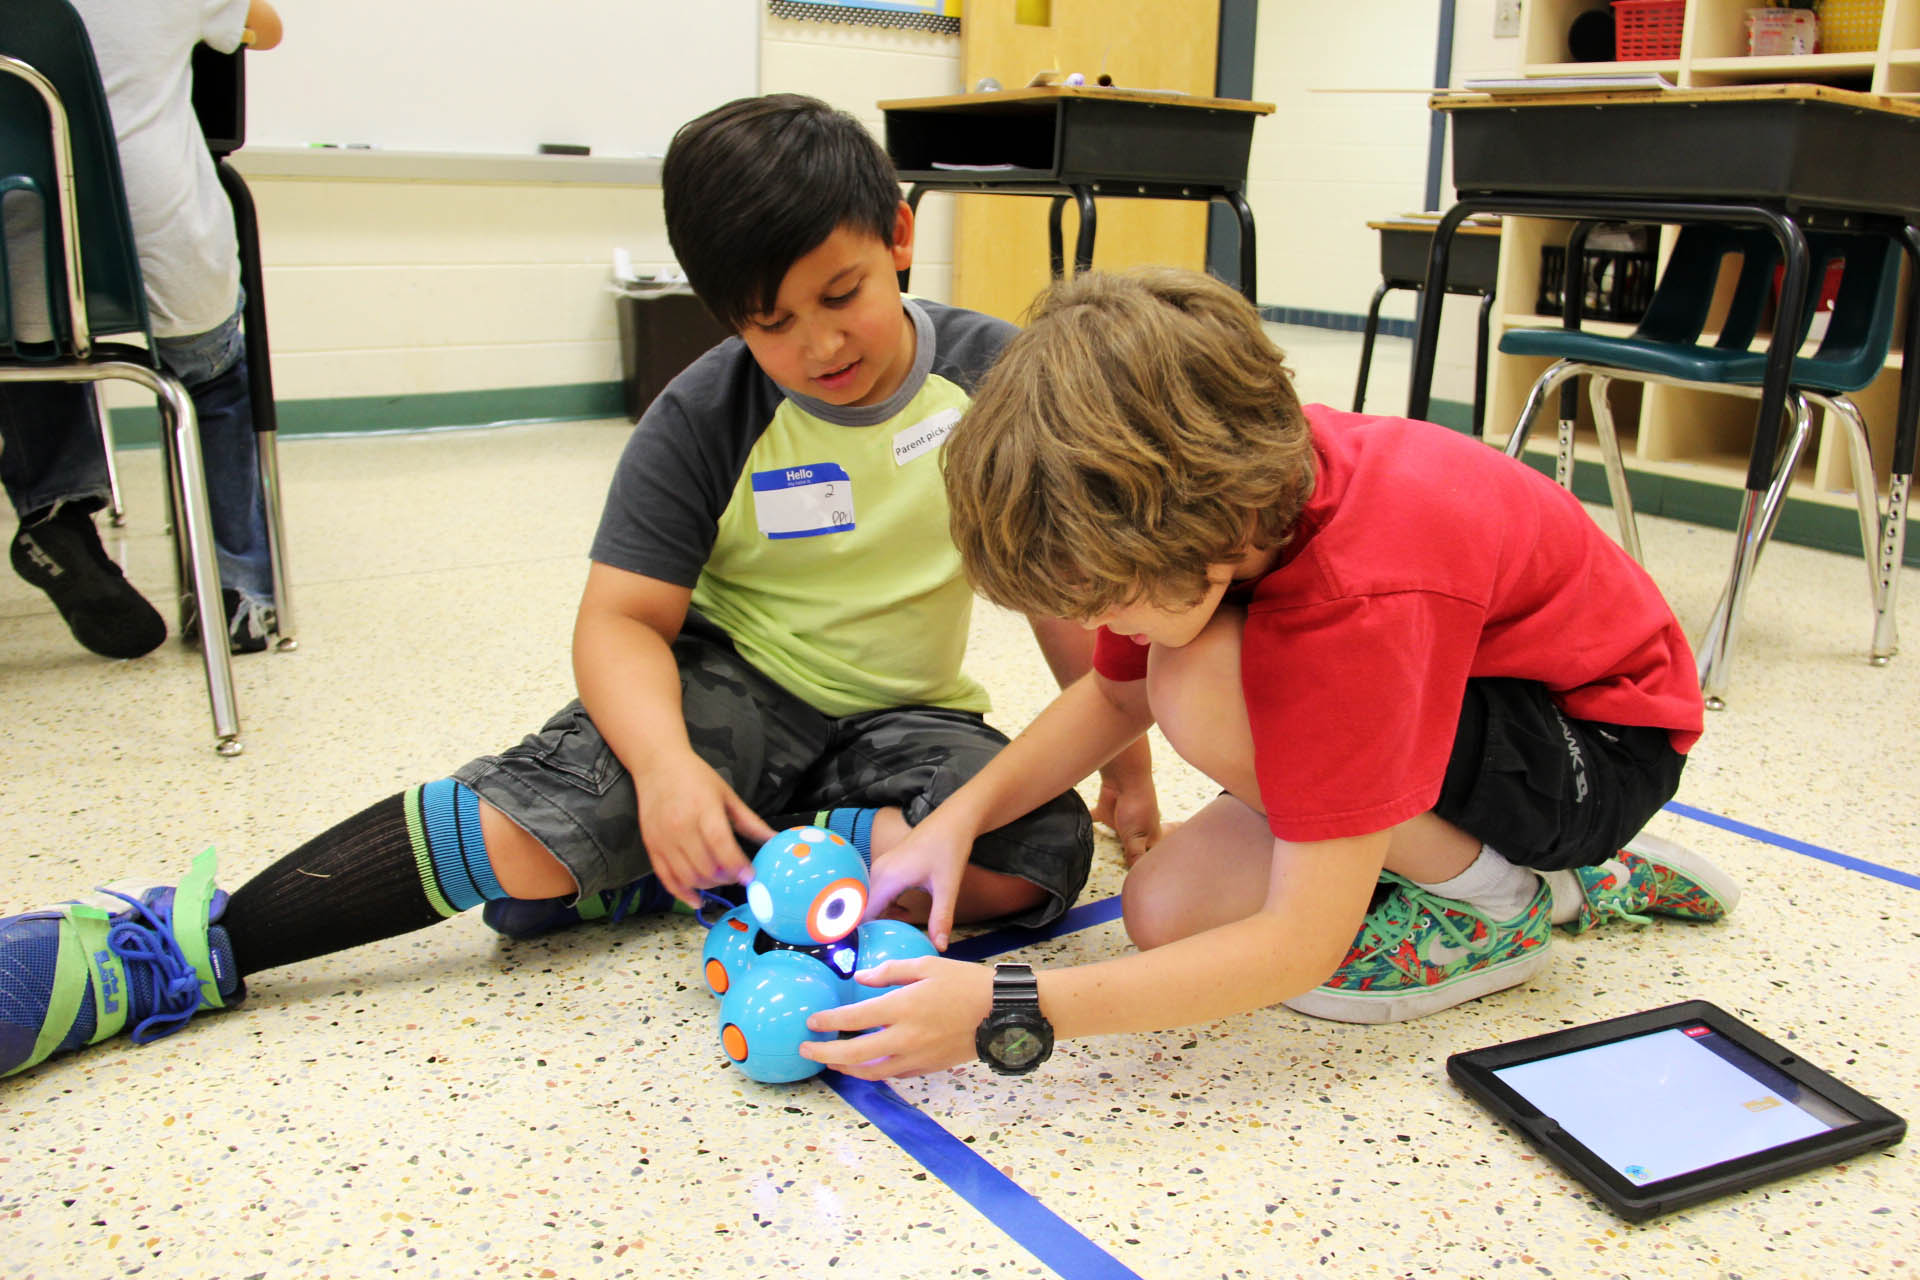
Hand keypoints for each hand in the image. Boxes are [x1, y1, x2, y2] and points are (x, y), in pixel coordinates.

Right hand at [632, 754, 774, 906]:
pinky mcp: (651, 848)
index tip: (751, 876)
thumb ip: (751, 822)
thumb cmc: (696, 777)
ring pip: (688, 877)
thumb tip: (775, 840)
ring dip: (708, 885)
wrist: (658, 765)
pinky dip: (682, 894)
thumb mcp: (728, 796)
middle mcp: (680, 827)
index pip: (721, 845)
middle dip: (727, 878)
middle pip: (706, 866)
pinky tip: (698, 899)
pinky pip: (667, 879)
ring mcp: (663, 840)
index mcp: (703, 810)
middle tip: (738, 875)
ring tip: (721, 879)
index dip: (738, 866)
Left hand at [800, 956, 991, 1078]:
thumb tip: (861, 977)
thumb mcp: (928, 965)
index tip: (811, 1022)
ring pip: (872, 1072)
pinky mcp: (929, 1067)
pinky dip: (875, 1072)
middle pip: (855, 1055)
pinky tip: (866, 1065)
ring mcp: (918, 1057)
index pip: (854, 1019)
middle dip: (826, 1054)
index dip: (828, 1022)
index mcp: (903, 1007)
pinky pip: (895, 1075)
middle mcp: (906, 1037)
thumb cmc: (966, 982)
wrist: (1003, 1011)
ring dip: (846, 1069)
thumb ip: (891, 971)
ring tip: (831, 1062)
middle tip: (807, 1050)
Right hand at [862, 814, 974, 949]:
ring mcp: (882, 867)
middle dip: (871, 929)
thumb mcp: (948, 887)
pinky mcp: (888, 866)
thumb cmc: (950, 849)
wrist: (953, 821)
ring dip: (880, 918)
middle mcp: (879, 872)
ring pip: (871, 900)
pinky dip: (886, 906)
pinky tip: (903, 913)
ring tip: (892, 936)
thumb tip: (940, 948)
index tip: (864, 952)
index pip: (864, 914)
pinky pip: (878, 892)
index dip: (862, 934)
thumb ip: (941, 918)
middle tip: (880, 951)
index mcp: (888, 878)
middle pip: (865, 909)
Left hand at [1090, 737, 1163, 866]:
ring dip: (1111, 841)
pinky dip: (1089, 820)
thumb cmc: (1137, 808)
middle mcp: (1136, 829)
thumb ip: (1135, 856)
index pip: (1148, 856)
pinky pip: (1095, 816)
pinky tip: (1079, 828)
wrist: (1125, 778)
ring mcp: (1121, 819)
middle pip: (1133, 846)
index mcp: (1149, 837)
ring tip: (1104, 856)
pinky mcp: (1105, 810)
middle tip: (1121, 871)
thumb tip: (1137, 875)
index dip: (1145, 866)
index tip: (1140, 879)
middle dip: (1130, 856)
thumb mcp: (1137, 837)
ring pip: (1115, 833)